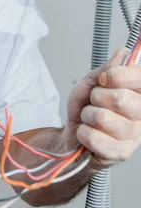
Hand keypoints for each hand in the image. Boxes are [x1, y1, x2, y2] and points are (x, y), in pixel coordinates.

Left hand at [64, 48, 140, 169]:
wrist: (74, 134)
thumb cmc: (86, 108)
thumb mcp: (92, 82)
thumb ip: (107, 69)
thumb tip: (123, 54)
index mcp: (139, 93)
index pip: (140, 78)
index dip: (119, 75)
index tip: (105, 78)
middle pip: (120, 98)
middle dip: (97, 97)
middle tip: (95, 101)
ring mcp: (134, 136)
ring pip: (103, 118)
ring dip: (88, 116)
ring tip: (91, 118)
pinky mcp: (121, 153)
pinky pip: (94, 137)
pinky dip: (84, 133)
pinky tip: (90, 133)